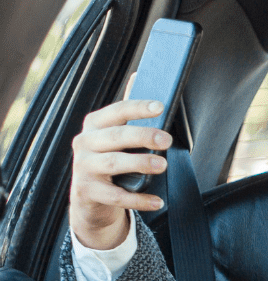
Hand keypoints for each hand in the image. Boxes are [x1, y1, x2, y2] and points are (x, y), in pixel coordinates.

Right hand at [70, 79, 169, 249]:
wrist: (90, 200)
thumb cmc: (109, 160)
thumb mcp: (114, 136)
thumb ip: (126, 113)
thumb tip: (139, 77)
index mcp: (95, 125)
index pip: (116, 111)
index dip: (138, 108)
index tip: (160, 107)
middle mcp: (85, 143)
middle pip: (116, 136)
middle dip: (142, 136)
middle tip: (167, 139)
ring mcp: (84, 167)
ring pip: (114, 163)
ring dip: (140, 163)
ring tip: (162, 165)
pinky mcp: (88, 191)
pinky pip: (116, 196)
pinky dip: (138, 199)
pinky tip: (157, 201)